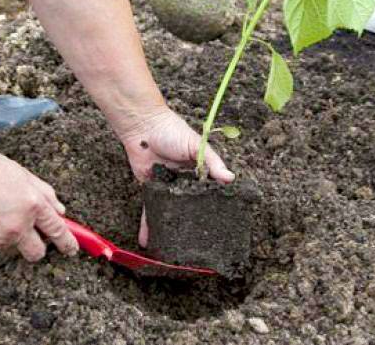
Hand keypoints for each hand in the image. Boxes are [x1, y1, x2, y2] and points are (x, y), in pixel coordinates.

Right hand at [0, 144, 77, 261]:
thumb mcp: (24, 174)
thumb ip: (46, 195)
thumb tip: (60, 212)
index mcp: (33, 205)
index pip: (58, 231)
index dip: (68, 243)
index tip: (72, 249)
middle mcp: (18, 226)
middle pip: (38, 253)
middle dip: (41, 246)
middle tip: (35, 233)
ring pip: (16, 248)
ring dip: (16, 238)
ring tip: (3, 214)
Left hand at [120, 109, 233, 246]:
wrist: (143, 126)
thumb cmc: (172, 131)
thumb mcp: (197, 145)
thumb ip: (212, 162)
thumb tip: (231, 179)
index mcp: (198, 170)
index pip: (209, 191)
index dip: (215, 206)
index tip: (222, 224)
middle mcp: (183, 181)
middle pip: (189, 205)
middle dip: (193, 222)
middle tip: (200, 243)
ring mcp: (166, 187)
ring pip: (170, 211)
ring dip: (171, 227)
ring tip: (175, 249)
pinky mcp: (149, 189)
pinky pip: (150, 210)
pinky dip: (148, 225)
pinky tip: (149, 242)